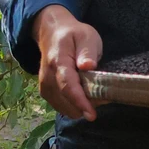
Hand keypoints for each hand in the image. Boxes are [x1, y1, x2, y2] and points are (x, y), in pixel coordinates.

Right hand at [35, 5, 102, 121]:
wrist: (52, 33)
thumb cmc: (73, 34)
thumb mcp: (86, 36)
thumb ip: (87, 51)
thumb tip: (88, 66)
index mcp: (58, 61)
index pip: (68, 86)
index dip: (80, 102)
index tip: (92, 115)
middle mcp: (47, 77)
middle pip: (66, 101)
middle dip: (86, 104)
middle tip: (103, 94)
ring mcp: (45, 86)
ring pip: (65, 108)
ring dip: (80, 106)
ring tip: (93, 92)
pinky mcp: (46, 93)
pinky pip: (62, 107)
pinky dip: (74, 106)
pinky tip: (83, 96)